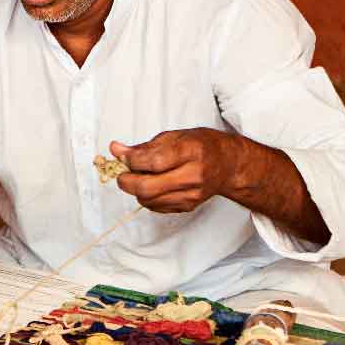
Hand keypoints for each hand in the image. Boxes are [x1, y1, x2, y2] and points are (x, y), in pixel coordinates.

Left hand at [109, 129, 239, 213]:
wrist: (228, 165)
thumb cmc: (202, 146)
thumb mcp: (175, 136)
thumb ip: (144, 146)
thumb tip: (116, 150)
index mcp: (191, 152)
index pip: (153, 162)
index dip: (131, 161)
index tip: (122, 156)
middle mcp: (193, 176)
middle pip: (147, 187)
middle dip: (126, 181)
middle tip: (122, 173)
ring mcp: (191, 194)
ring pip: (148, 200)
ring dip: (135, 190)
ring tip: (140, 177)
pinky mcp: (187, 206)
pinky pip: (155, 207)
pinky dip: (147, 197)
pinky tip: (153, 185)